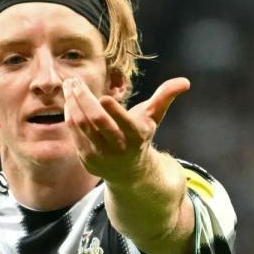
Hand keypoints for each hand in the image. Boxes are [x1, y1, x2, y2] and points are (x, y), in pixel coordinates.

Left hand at [62, 77, 189, 182]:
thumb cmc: (140, 137)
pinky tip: (69, 100)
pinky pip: (74, 132)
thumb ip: (164, 98)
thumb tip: (185, 81)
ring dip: (73, 103)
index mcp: (136, 136)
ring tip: (69, 86)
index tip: (105, 97)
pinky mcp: (86, 157)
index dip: (115, 111)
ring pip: (82, 125)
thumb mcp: (153, 118)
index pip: (125, 124)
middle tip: (74, 81)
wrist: (129, 172)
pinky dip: (70, 114)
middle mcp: (118, 148)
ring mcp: (100, 154)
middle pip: (97, 122)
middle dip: (84, 100)